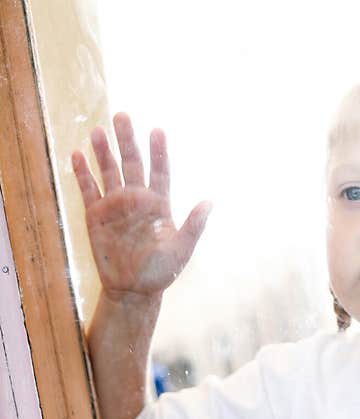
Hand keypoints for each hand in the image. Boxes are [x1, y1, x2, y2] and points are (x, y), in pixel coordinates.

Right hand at [72, 112, 210, 302]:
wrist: (134, 290)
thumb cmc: (161, 271)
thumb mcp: (182, 249)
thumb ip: (194, 225)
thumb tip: (211, 202)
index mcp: (160, 205)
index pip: (160, 171)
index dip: (159, 151)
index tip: (158, 130)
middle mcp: (137, 200)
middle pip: (132, 163)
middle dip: (127, 140)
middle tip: (122, 115)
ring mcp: (116, 206)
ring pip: (109, 171)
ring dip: (104, 152)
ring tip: (98, 130)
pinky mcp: (96, 216)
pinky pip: (89, 189)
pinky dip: (83, 173)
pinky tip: (77, 154)